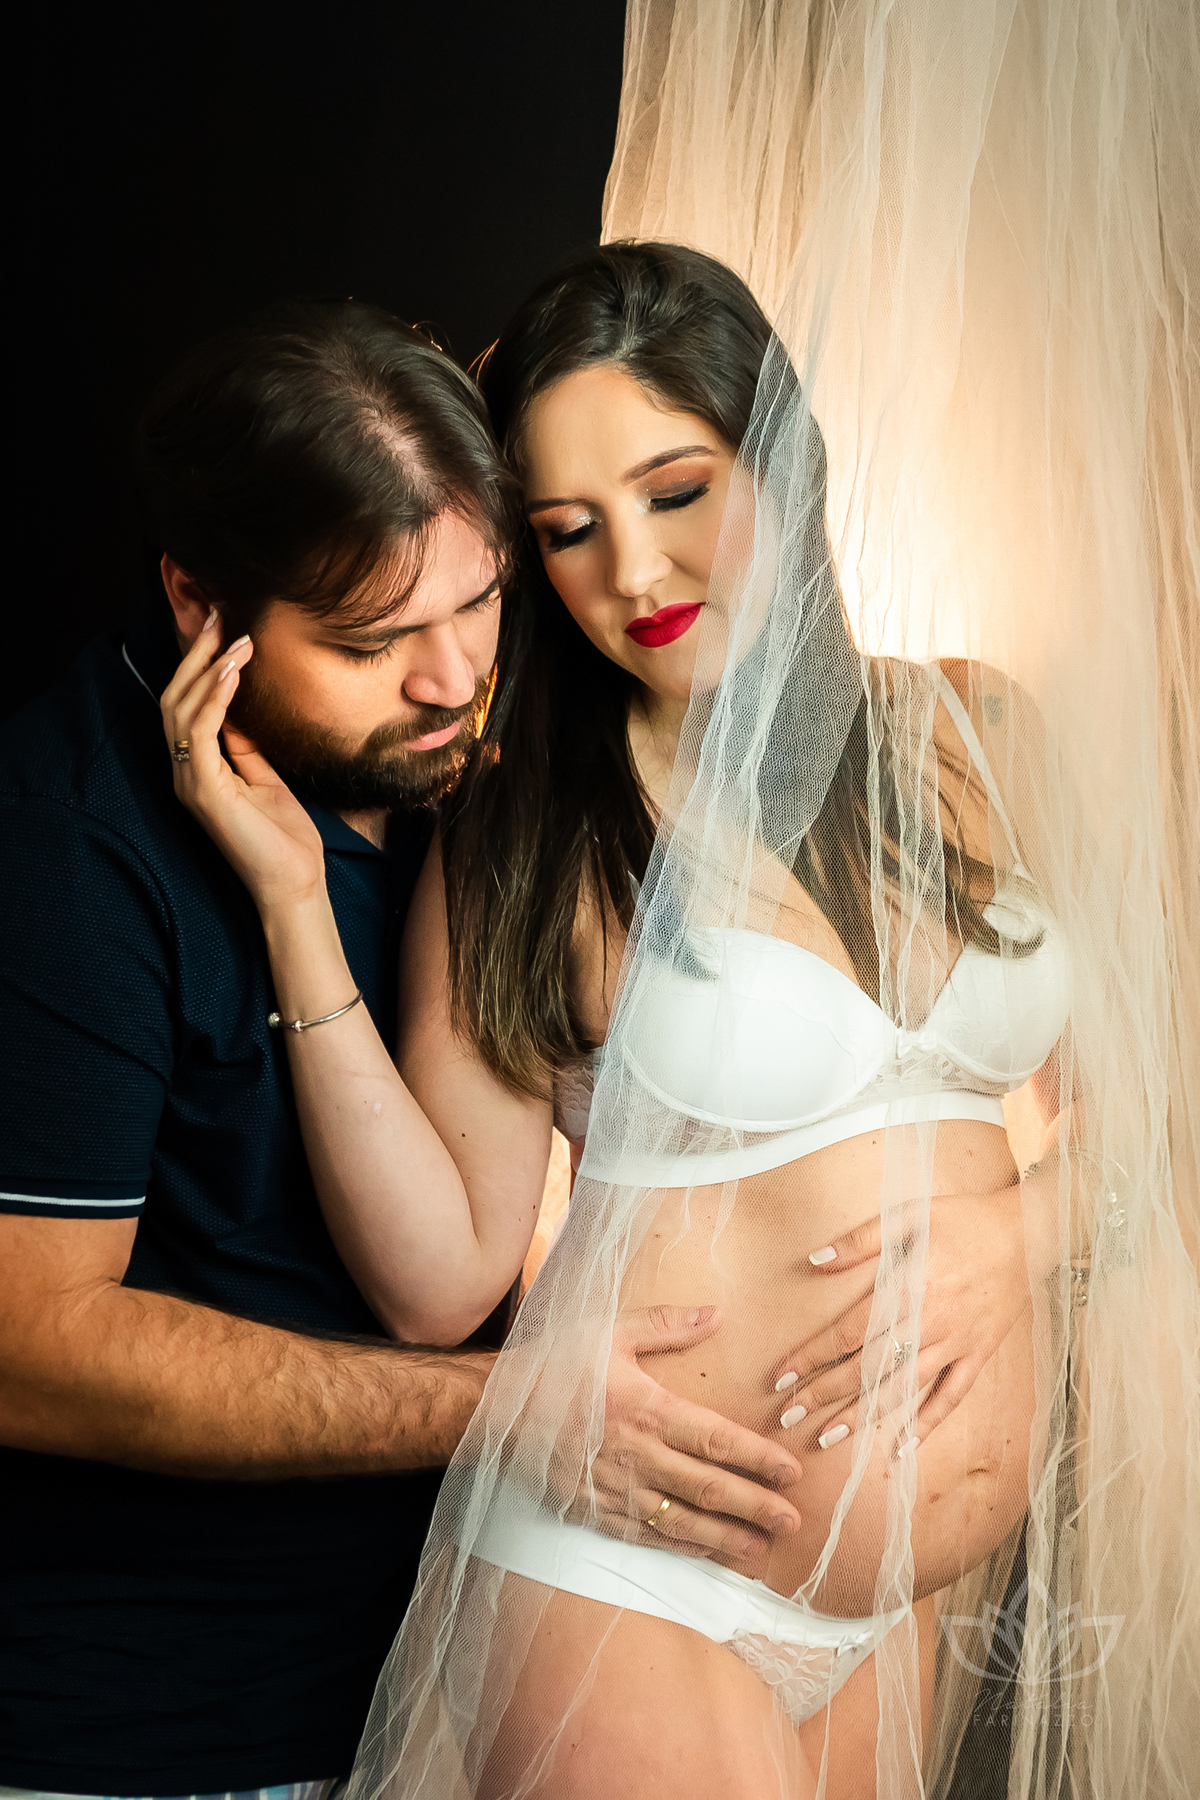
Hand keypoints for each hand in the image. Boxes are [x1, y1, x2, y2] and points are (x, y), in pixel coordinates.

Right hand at [160, 612, 325, 913]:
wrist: (294, 886)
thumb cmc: (285, 839)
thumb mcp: (266, 779)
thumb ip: (246, 746)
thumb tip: (240, 710)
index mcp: (199, 768)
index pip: (187, 703)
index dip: (199, 662)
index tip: (222, 625)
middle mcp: (185, 771)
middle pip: (174, 697)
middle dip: (195, 653)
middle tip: (218, 614)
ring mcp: (189, 781)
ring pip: (180, 709)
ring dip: (207, 668)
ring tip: (235, 638)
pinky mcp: (203, 791)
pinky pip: (200, 731)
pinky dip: (214, 697)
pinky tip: (232, 672)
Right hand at [581, 1305, 802, 1573]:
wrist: (495, 1409)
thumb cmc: (556, 1363)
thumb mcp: (611, 1330)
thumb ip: (667, 1324)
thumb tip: (718, 1314)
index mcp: (646, 1408)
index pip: (717, 1440)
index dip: (759, 1459)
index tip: (793, 1473)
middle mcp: (637, 1455)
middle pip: (709, 1488)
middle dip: (756, 1506)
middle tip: (794, 1522)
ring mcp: (615, 1489)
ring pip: (682, 1521)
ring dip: (726, 1537)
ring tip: (762, 1549)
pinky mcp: (594, 1510)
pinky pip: (647, 1536)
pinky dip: (682, 1547)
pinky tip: (708, 1553)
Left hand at [769, 1182, 1030, 1452]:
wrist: (1025, 1232)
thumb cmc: (961, 1219)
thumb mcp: (908, 1215)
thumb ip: (860, 1241)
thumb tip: (814, 1260)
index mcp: (907, 1289)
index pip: (848, 1333)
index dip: (811, 1357)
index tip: (780, 1377)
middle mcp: (929, 1323)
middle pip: (868, 1368)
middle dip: (825, 1394)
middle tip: (789, 1417)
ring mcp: (956, 1344)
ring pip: (903, 1389)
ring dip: (864, 1416)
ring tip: (829, 1437)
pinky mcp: (978, 1355)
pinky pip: (951, 1397)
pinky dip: (927, 1424)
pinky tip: (902, 1447)